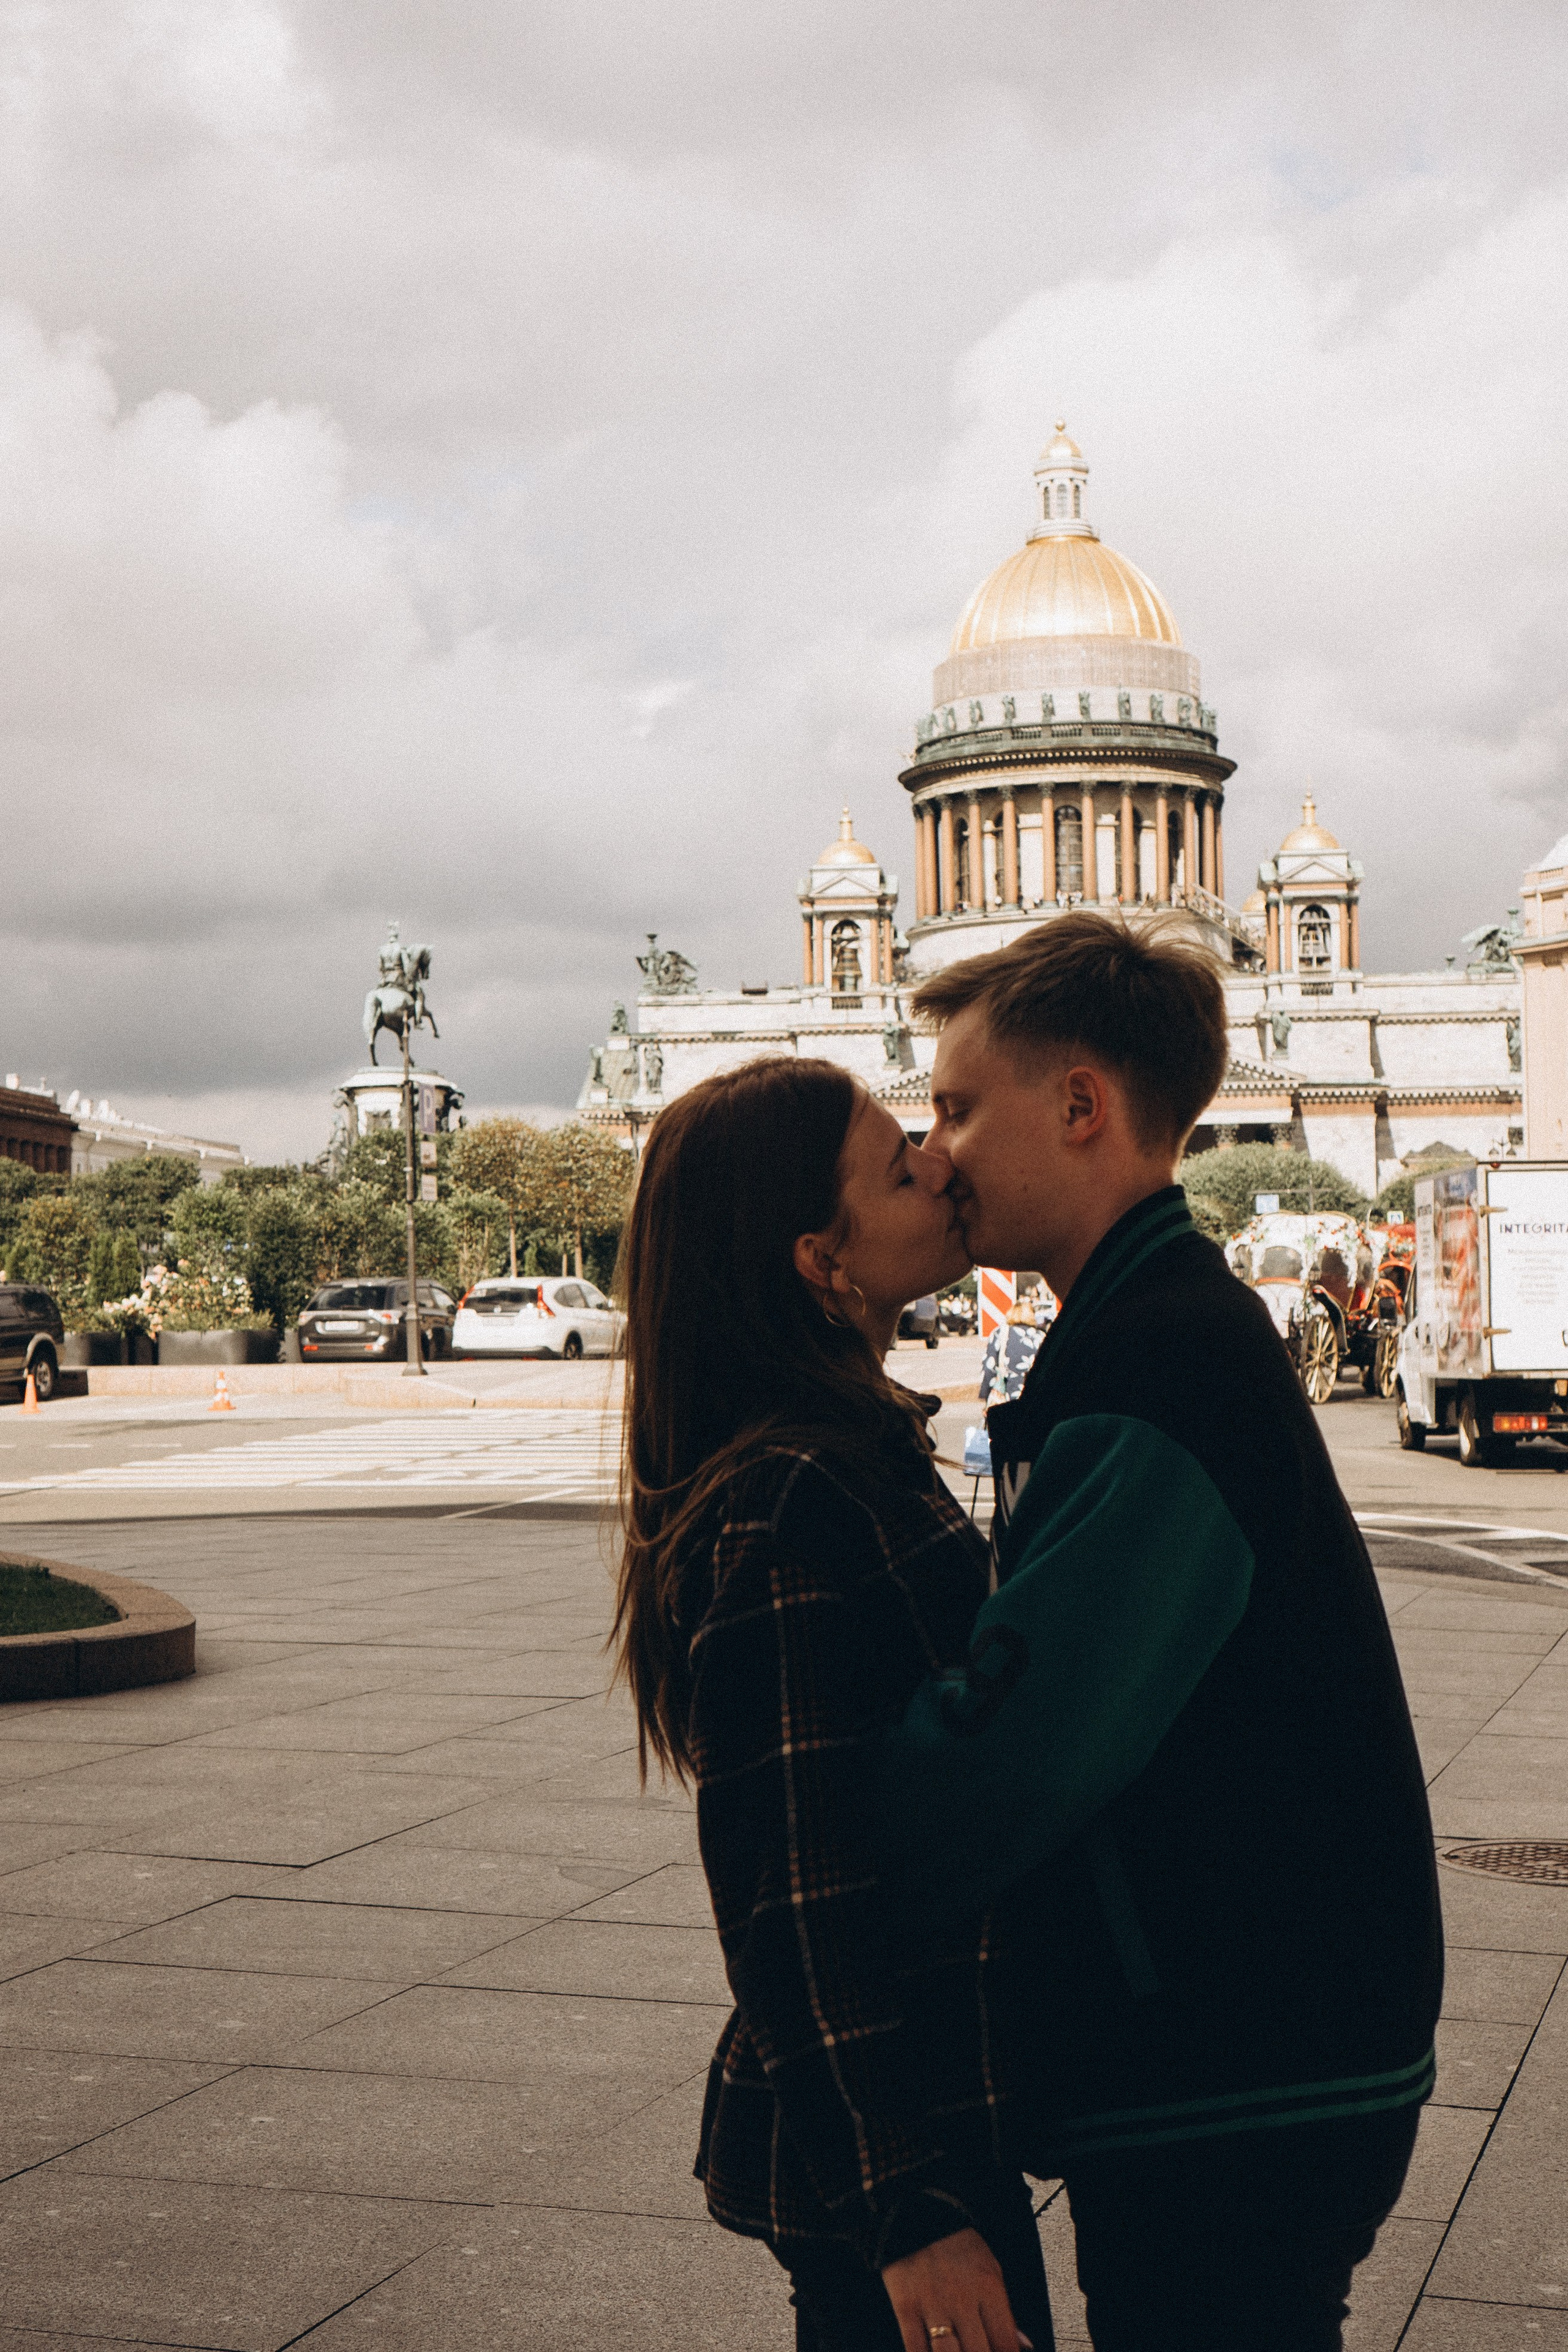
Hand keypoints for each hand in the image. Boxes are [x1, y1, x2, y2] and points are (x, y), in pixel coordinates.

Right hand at [881, 2226, 1029, 2351]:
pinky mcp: (906, 2307)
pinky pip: (915, 2348)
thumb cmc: (957, 2245)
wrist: (917, 2212)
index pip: (1005, 2342)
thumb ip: (1006, 2312)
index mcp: (989, 2288)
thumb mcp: (991, 2269)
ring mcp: (932, 2304)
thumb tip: (1023, 2345)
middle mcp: (962, 2299)